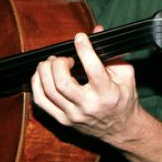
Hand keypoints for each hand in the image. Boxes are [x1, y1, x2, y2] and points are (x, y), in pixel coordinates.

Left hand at [30, 26, 143, 145]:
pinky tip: (43, 75)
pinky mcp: (63, 120)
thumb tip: (96, 31)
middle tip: (64, 58)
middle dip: (58, 63)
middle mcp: (89, 106)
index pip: (93, 69)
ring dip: (45, 71)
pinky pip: (41, 102)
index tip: (80, 37)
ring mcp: (73, 115)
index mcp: (108, 93)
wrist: (121, 130)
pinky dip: (37, 84)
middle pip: (63, 82)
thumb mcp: (125, 74)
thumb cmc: (123, 99)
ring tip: (52, 63)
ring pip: (49, 91)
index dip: (84, 49)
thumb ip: (111, 53)